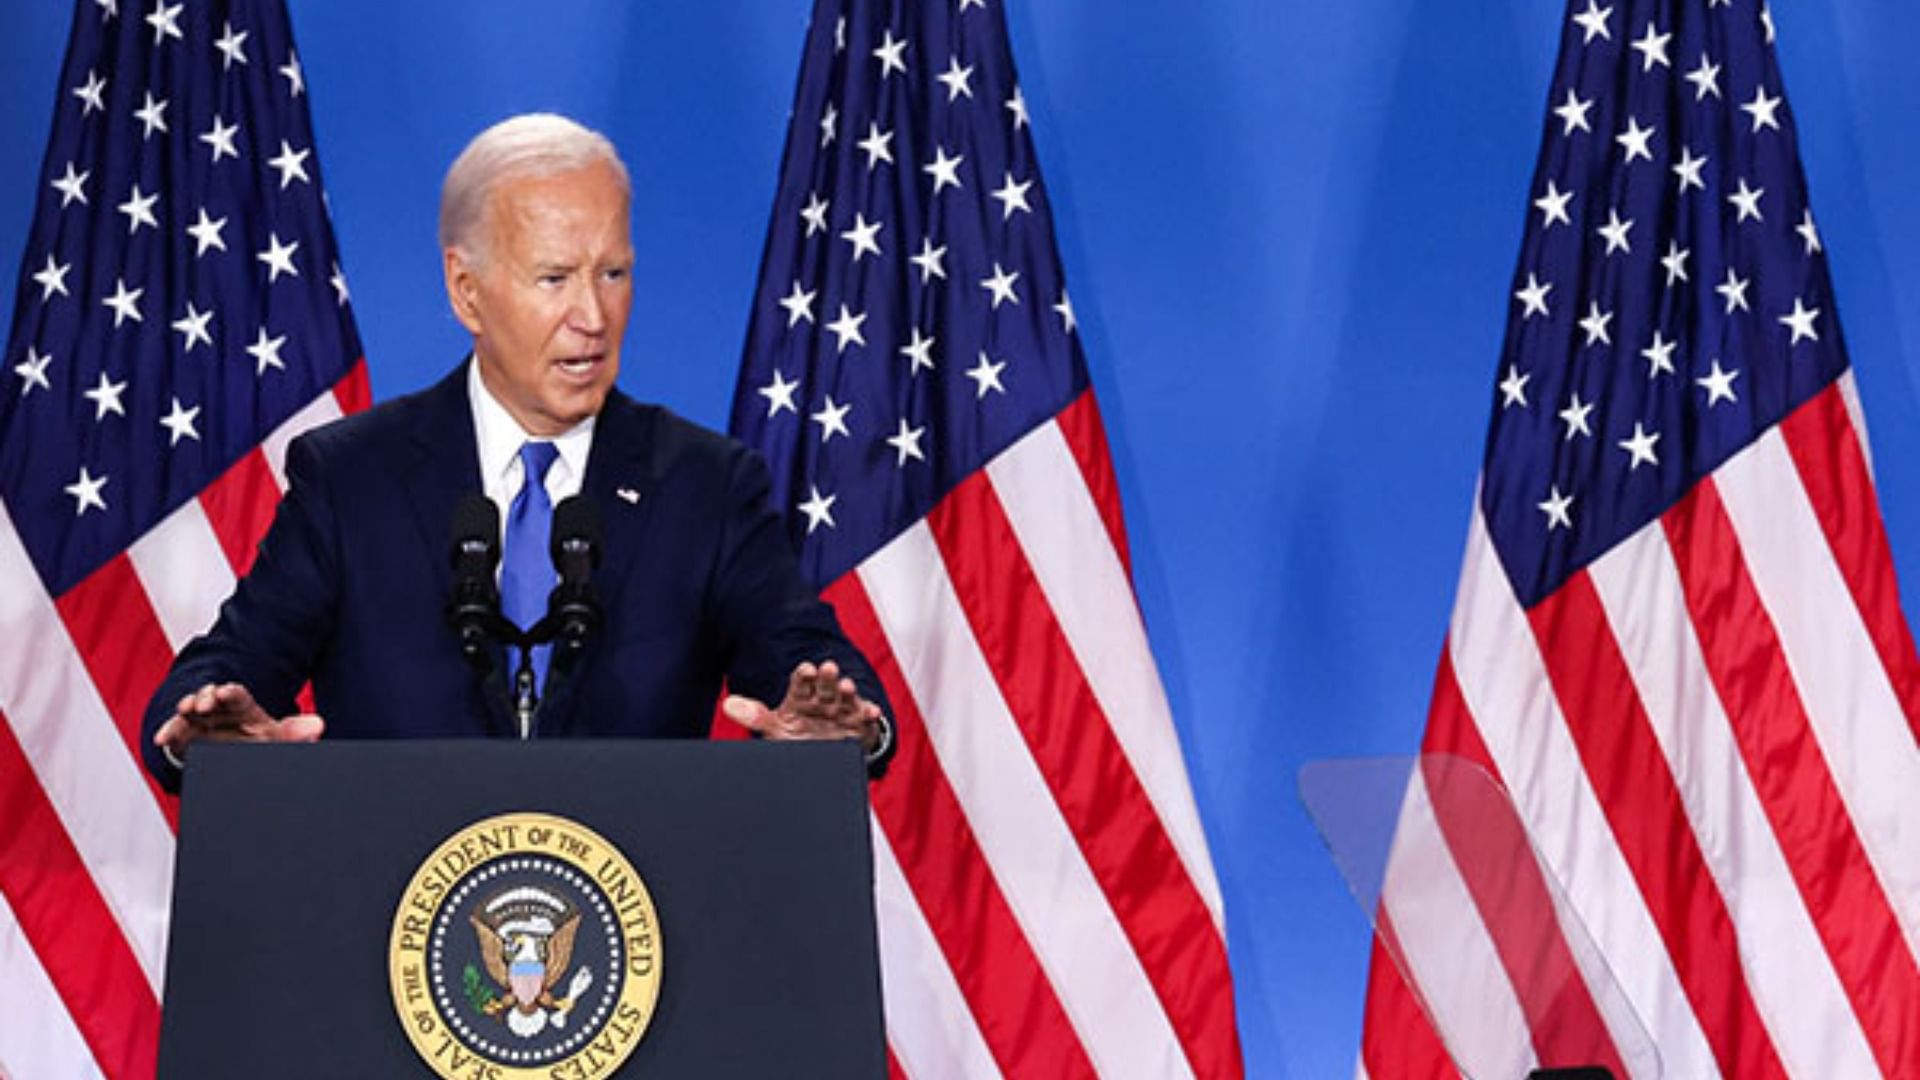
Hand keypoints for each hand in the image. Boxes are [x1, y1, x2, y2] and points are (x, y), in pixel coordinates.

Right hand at [152, 682, 324, 763]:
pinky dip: (168, 734)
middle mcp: (219, 710)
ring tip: (185, 711)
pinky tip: (161, 737)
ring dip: (186, 710)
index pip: (237, 696)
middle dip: (205, 697)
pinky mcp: (185, 738)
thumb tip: (318, 726)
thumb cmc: (257, 741)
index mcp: (243, 707)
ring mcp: (200, 723)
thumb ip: (295, 733)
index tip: (225, 692)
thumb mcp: (276, 737)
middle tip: (204, 702)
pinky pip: (175, 733)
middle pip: (210, 698)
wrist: (234, 755)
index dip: (230, 693)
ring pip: (190, 712)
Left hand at [722, 660, 884, 753]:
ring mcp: (843, 712)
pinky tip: (871, 712)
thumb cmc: (800, 736)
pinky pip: (866, 719)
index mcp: (802, 697)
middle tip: (827, 668)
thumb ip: (755, 716)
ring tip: (847, 686)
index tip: (806, 669)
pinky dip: (869, 715)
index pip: (802, 682)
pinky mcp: (859, 726)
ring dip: (847, 691)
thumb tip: (728, 705)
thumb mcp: (776, 728)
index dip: (804, 675)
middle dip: (826, 677)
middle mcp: (823, 700)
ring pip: (846, 698)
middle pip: (825, 685)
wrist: (825, 757)